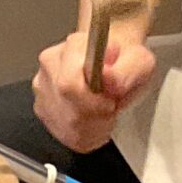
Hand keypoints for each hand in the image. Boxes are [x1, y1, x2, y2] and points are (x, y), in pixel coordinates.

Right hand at [31, 30, 156, 154]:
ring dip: (92, 127)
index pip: (69, 86)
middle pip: (68, 111)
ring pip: (66, 126)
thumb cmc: (124, 61)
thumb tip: (108, 78)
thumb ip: (126, 71)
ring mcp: (42, 88)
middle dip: (96, 117)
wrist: (114, 60)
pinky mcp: (42, 109)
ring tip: (103, 112)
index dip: (93, 103)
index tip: (111, 103)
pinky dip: (85, 134)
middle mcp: (50, 65)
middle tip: (110, 105)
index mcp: (73, 47)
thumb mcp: (139, 61)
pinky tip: (94, 120)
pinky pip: (64, 135)